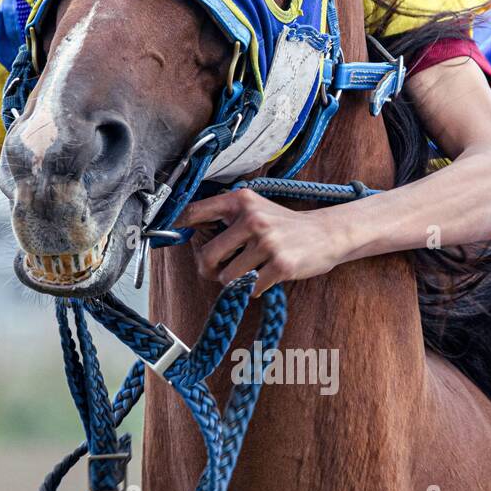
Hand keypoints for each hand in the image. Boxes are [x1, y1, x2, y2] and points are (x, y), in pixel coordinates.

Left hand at [181, 188, 341, 295]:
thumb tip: (185, 233)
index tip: (163, 234)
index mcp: (241, 201)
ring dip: (235, 282)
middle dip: (209, 270)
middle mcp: (252, 219)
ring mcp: (267, 243)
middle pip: (207, 256)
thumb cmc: (284, 226)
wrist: (327, 234)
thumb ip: (225, 218)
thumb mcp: (255, 209)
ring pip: (228, 277)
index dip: (175, 226)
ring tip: (250, 271)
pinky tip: (267, 276)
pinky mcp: (280, 265)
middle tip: (219, 271)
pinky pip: (250, 289)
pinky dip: (255, 288)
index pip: (194, 212)